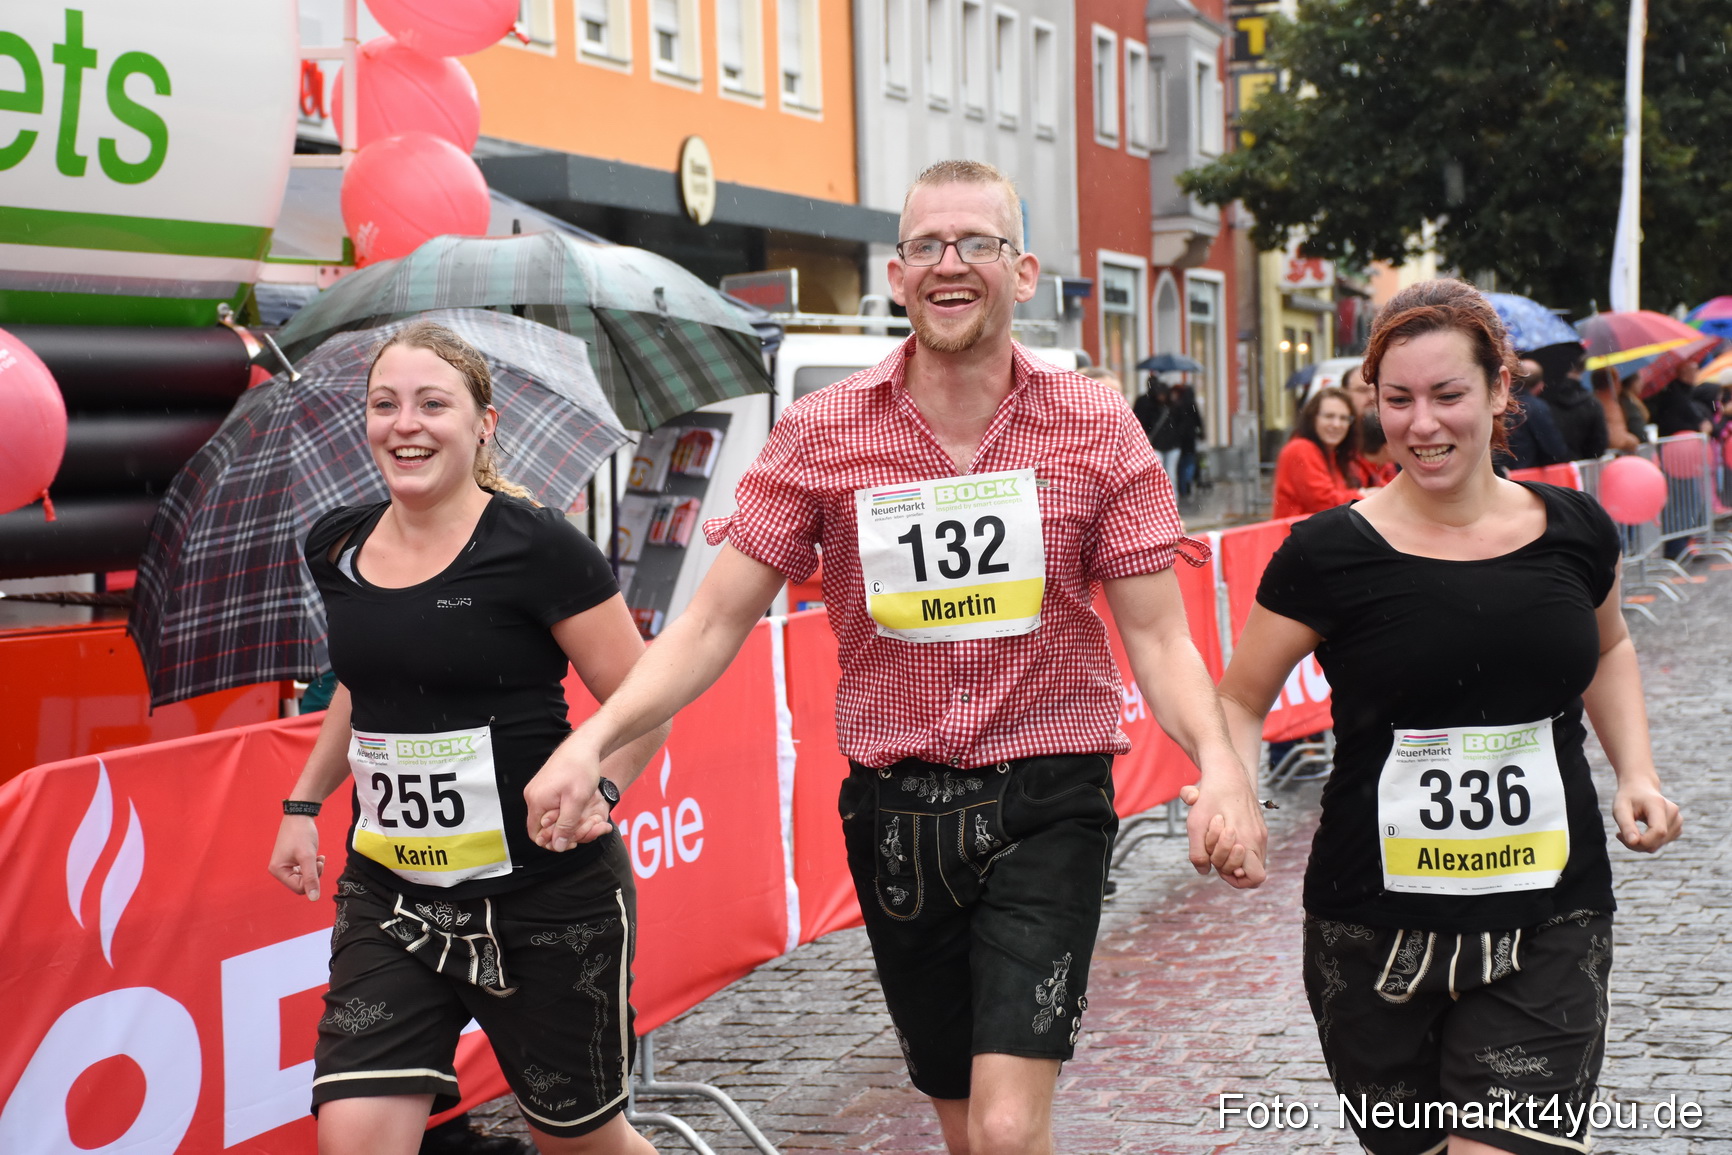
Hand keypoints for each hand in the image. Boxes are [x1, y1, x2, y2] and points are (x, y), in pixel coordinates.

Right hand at [268, 815, 326, 900]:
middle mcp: (279, 870)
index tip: (317, 864)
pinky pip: (304, 871)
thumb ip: (311, 877)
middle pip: (302, 884)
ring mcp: (285, 866)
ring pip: (304, 878)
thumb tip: (314, 898)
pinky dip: (313, 865)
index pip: (299, 888)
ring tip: (318, 858)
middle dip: (314, 874)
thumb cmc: (302, 834)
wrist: (300, 815)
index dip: (312, 879)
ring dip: (315, 869)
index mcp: (278, 871)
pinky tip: (318, 857)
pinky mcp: (292, 861)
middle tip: (318, 861)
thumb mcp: (308, 856)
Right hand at [524, 743, 613, 851]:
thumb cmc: (580, 769)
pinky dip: (565, 811)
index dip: (553, 842)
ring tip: (583, 817)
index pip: (536, 834)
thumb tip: (558, 847)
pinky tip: (578, 808)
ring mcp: (538, 791)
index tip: (572, 840)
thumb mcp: (576, 801)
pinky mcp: (545, 787)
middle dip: (562, 831)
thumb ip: (566, 825)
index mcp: (536, 801)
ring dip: (566, 821)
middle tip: (582, 829)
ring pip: (549, 817)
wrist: (584, 745)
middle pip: (543, 826)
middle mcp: (532, 796)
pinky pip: (551, 807)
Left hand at [1179, 773, 1268, 888]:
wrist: (1227, 772)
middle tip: (1213, 849)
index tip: (1219, 866)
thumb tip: (1204, 871)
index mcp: (1247, 840)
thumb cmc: (1209, 797)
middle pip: (1250, 871)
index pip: (1255, 878)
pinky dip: (1237, 846)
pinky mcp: (1259, 826)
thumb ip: (1198, 853)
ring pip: (1251, 859)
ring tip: (1218, 838)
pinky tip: (1223, 832)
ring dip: (1231, 855)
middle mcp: (1258, 838)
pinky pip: (1251, 847)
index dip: (1236, 880)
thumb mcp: (1195, 825)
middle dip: (1228, 865)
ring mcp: (1261, 832)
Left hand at [1613, 779, 1681, 852]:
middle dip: (1636, 844)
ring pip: (1658, 845)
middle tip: (1619, 834)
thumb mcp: (1620, 808)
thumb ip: (1626, 825)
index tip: (1619, 836)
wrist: (1640, 787)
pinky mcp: (1677, 828)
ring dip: (1640, 844)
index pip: (1658, 831)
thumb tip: (1634, 842)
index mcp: (1659, 804)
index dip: (1642, 841)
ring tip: (1629, 830)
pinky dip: (1647, 843)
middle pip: (1657, 841)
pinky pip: (1660, 844)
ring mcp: (1678, 821)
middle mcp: (1673, 812)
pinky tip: (1639, 832)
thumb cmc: (1628, 798)